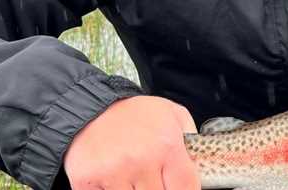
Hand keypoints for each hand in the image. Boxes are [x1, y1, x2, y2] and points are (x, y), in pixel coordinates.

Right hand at [64, 95, 200, 189]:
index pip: (186, 188)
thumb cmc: (135, 114)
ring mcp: (113, 172)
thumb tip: (200, 162)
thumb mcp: (173, 114)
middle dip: (158, 187)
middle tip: (151, 175)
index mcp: (167, 145)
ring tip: (132, 172)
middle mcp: (141, 160)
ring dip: (133, 189)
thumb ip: (191, 140)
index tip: (178, 187)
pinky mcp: (87, 181)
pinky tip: (113, 178)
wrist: (91, 106)